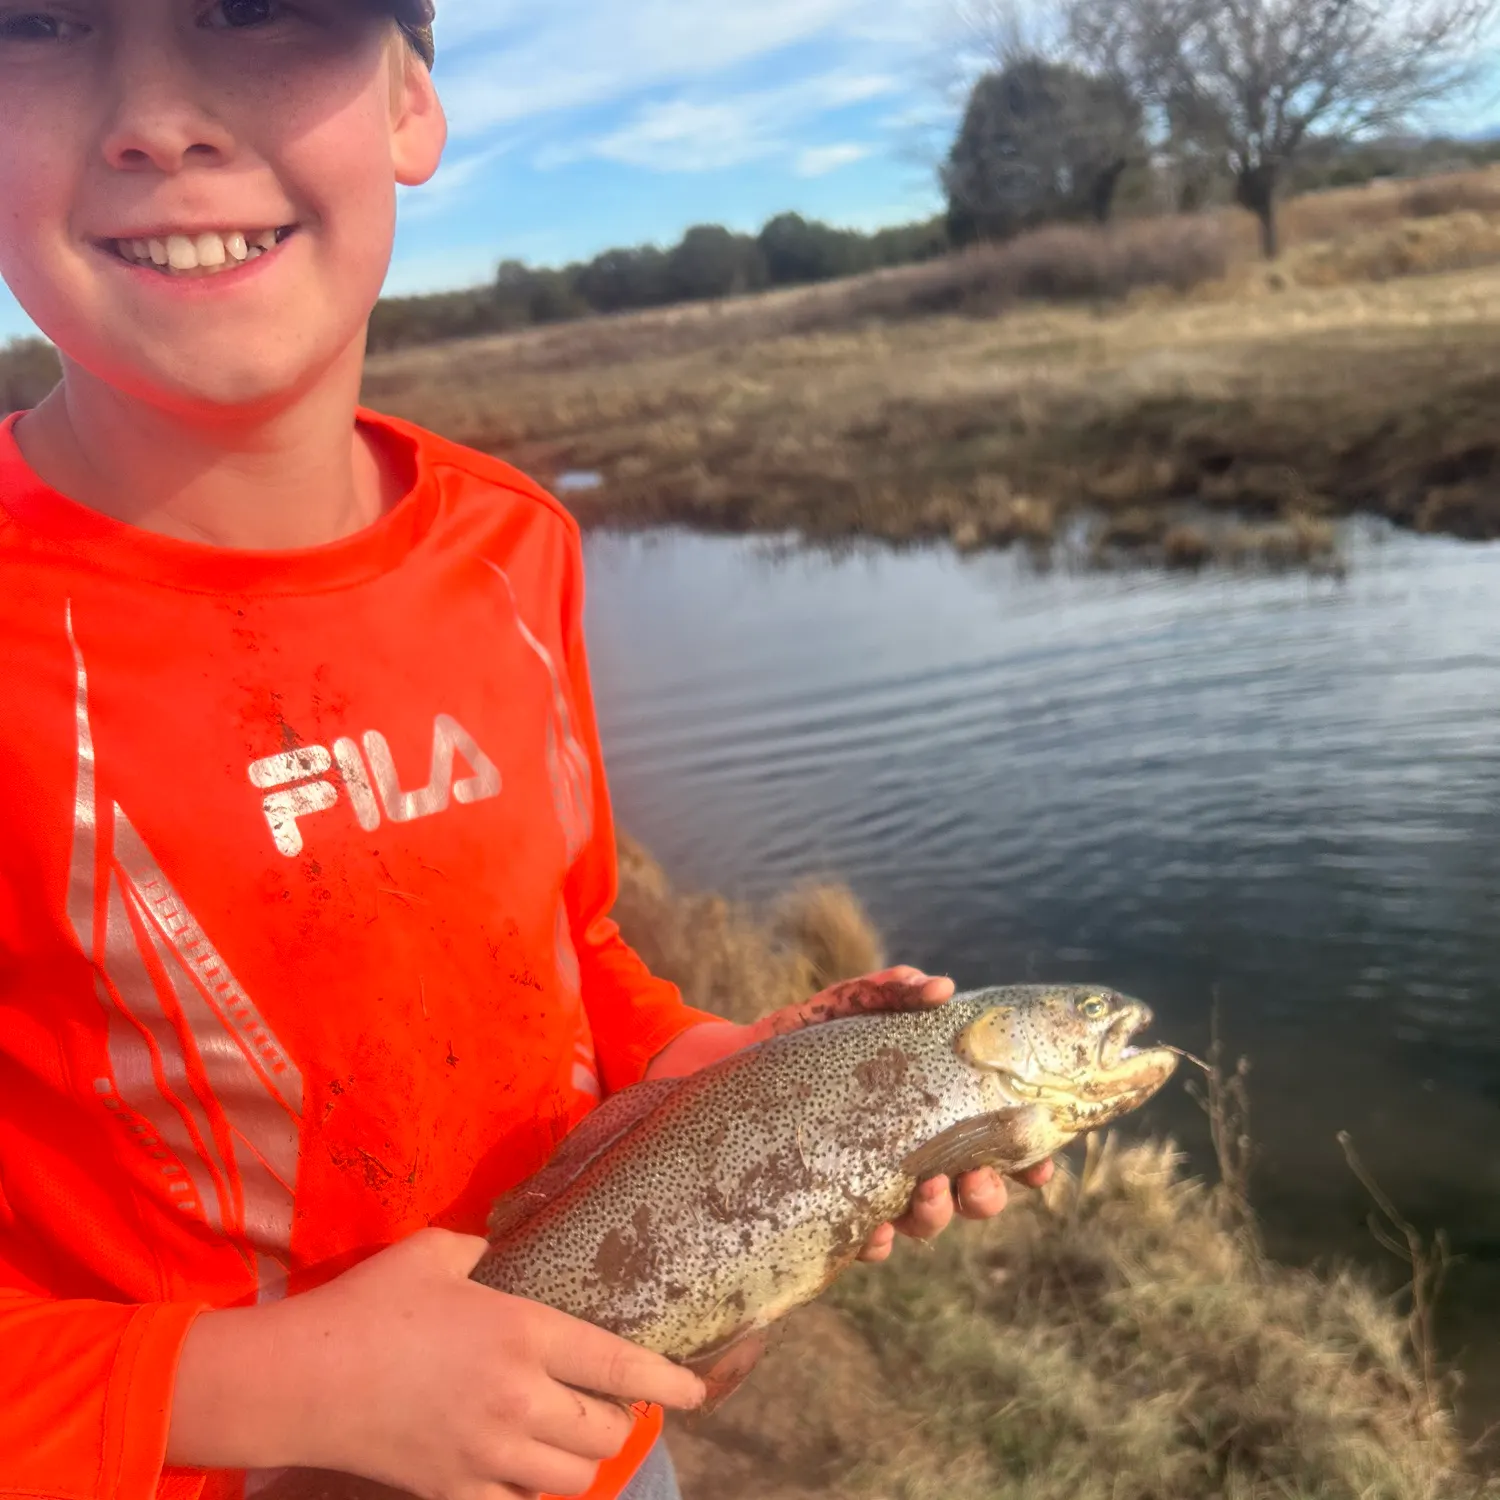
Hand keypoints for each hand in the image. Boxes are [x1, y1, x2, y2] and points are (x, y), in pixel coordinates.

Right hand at [167, 1229, 704, 1499]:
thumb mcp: (434, 1252)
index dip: (668, 1381)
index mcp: (524, 1331)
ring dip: (579, 1463)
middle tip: (608, 1407)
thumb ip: (480, 1245)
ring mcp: (487, 1452)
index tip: (696, 1389)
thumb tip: (499, 1247)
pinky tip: (518, 1471)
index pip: (619, 1364)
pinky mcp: (452, 1491)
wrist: (301, 1379)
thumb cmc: (368, 1304)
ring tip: (568, 1442)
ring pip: (570, 1479)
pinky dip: (527, 1492)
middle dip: (618, 1424)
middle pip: (604, 1435)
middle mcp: (519, 1397)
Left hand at [646, 967, 1054, 1263]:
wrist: (719, 1074)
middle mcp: (902, 1156)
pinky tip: (876, 1230)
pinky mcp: (822, 1210)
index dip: (1024, 1159)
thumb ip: (885, 992)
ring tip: (925, 1192)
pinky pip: (861, 1243)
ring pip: (922, 1222)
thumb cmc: (793, 1041)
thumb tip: (938, 985)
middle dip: (984, 1196)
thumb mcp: (839, 1008)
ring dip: (936, 1215)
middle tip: (976, 1181)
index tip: (1042, 1164)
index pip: (988, 1141)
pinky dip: (877, 1241)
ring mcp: (865, 1187)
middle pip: (967, 1193)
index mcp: (921, 1111)